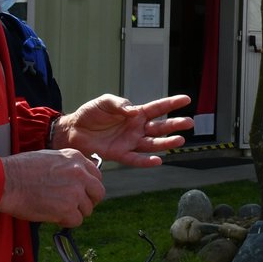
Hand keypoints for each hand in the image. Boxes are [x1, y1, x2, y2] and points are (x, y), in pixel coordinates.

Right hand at [0, 149, 103, 227]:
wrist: (6, 181)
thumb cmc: (21, 169)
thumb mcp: (50, 156)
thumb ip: (68, 165)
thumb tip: (78, 178)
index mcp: (76, 158)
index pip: (96, 175)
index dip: (89, 187)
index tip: (81, 193)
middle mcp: (79, 173)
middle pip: (98, 193)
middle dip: (88, 201)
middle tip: (74, 206)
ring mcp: (75, 192)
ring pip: (87, 209)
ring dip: (74, 212)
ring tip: (56, 209)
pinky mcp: (67, 209)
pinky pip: (76, 221)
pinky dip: (65, 222)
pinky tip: (53, 216)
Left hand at [52, 94, 193, 165]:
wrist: (73, 130)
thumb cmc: (91, 114)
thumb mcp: (105, 102)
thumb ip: (120, 104)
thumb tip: (134, 111)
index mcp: (135, 113)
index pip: (157, 108)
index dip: (171, 104)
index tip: (187, 99)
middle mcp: (136, 128)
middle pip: (160, 127)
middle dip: (175, 125)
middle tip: (189, 123)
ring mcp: (129, 142)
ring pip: (152, 144)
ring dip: (166, 143)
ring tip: (180, 140)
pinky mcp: (120, 154)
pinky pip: (136, 159)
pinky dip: (147, 161)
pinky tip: (158, 161)